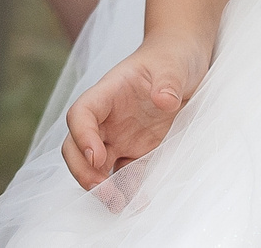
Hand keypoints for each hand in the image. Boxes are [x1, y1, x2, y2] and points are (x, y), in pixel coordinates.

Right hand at [61, 33, 209, 189]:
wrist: (184, 61)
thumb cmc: (174, 56)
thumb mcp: (176, 64)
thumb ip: (169, 80)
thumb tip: (163, 100)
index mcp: (109, 92)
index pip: (81, 113)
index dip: (82, 136)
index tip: (98, 156)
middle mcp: (108, 117)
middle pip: (75, 145)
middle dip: (83, 171)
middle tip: (104, 190)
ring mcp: (120, 136)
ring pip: (94, 166)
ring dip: (100, 186)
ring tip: (120, 205)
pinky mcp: (136, 151)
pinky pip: (122, 174)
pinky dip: (125, 190)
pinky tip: (139, 201)